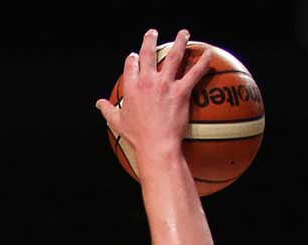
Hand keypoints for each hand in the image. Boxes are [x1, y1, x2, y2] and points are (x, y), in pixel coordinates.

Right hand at [94, 27, 215, 170]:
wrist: (155, 148)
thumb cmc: (137, 138)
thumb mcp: (118, 123)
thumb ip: (107, 110)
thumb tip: (98, 103)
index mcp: (131, 88)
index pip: (131, 65)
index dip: (133, 59)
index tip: (135, 56)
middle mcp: (147, 82)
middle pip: (149, 53)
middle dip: (150, 40)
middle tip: (153, 33)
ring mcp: (164, 85)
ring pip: (174, 56)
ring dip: (179, 41)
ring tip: (184, 34)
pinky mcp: (180, 92)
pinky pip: (194, 72)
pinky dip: (203, 61)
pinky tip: (209, 53)